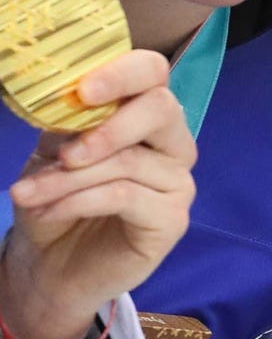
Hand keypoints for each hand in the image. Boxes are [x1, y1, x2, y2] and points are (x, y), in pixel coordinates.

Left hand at [0, 50, 195, 338]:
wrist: (51, 265)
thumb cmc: (55, 201)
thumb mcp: (51, 154)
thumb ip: (67, 124)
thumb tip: (65, 100)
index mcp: (143, 116)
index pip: (153, 73)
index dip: (123, 73)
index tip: (83, 90)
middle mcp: (172, 143)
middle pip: (161, 110)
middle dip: (108, 127)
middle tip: (64, 154)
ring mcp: (178, 182)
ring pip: (129, 161)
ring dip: (67, 178)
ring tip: (25, 194)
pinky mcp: (173, 218)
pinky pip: (125, 197)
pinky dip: (78, 201)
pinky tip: (47, 212)